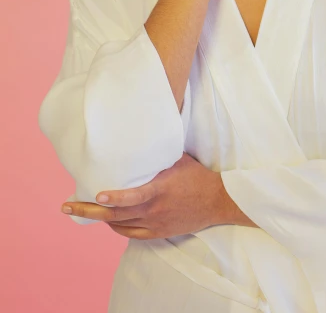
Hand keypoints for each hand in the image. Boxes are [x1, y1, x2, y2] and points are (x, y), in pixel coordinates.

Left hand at [61, 152, 228, 238]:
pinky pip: (131, 234)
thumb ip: (156, 153)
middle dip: (88, 210)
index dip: (114, 198)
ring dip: (99, 217)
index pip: (133, 197)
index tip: (97, 194)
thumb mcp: (177, 159)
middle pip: (115, 215)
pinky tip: (107, 221)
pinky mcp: (159, 232)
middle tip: (66, 206)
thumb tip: (138, 134)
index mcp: (159, 189)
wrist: (217, 200)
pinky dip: (116, 227)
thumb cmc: (197, 175)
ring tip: (80, 209)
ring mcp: (155, 223)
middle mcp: (154, 209)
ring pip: (120, 225)